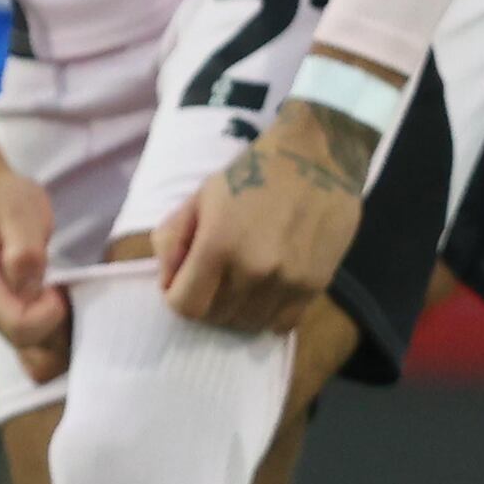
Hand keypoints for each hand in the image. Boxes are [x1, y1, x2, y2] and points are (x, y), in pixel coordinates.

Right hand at [0, 88, 67, 377]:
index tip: (59, 284)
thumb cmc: (5, 204)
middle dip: (62, 335)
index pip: (23, 329)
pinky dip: (59, 336)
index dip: (52, 315)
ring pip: (39, 359)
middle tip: (67, 293)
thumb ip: (25, 252)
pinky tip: (63, 302)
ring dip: (63, 338)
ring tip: (67, 295)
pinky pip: (40, 349)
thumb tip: (31, 287)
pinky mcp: (11, 322)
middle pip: (34, 356)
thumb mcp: (20, 214)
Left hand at [155, 97, 368, 335]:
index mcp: (218, 245)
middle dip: (205, 302)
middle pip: (216, 318)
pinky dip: (268, 315)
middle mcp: (253, 270)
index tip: (182, 281)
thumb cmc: (249, 174)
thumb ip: (171, 240)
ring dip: (236, 311)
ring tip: (238, 283)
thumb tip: (167, 282)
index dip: (176, 297)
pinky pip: (283, 323)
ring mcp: (288, 281)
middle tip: (211, 279)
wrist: (315, 159)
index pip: (185, 306)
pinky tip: (265, 292)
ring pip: (249, 324)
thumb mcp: (198, 198)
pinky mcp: (315, 285)